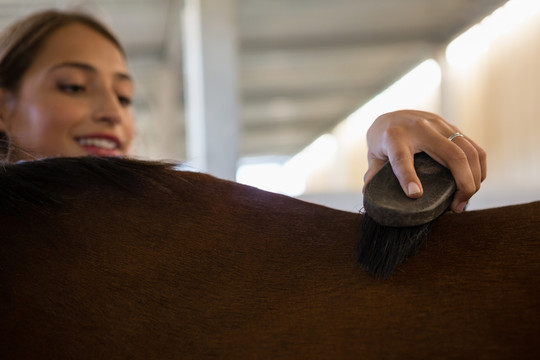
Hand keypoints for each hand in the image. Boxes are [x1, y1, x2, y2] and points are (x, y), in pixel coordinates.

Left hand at [364, 110, 486, 212]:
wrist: (391, 115)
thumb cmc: (382, 140)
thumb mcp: (373, 156)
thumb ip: (374, 174)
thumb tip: (370, 194)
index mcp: (394, 137)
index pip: (401, 158)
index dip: (408, 177)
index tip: (415, 195)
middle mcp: (420, 128)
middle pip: (452, 155)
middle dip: (463, 184)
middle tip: (456, 207)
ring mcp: (439, 125)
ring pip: (469, 151)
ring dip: (474, 178)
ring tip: (464, 200)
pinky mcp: (452, 127)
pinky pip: (474, 147)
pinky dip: (478, 168)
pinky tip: (473, 183)